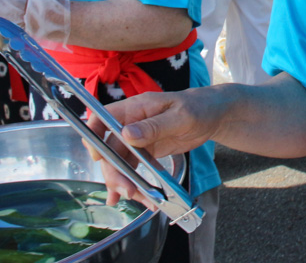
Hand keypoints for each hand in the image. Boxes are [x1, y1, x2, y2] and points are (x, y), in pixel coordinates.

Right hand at [85, 89, 224, 204]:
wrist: (212, 116)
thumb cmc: (198, 108)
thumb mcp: (180, 116)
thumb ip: (154, 126)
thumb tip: (127, 134)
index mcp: (136, 108)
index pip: (102, 118)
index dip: (94, 136)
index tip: (97, 157)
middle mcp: (131, 123)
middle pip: (110, 149)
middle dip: (114, 171)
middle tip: (128, 191)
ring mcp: (137, 139)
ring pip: (120, 163)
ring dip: (122, 182)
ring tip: (134, 198)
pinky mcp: (145, 152)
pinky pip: (133, 169)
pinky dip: (133, 183)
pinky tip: (136, 197)